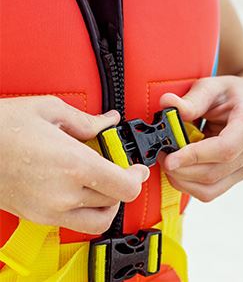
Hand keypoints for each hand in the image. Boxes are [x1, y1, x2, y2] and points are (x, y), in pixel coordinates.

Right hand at [0, 96, 148, 233]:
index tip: (137, 168)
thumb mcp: (49, 110)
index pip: (125, 187)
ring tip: (104, 184)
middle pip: (115, 200)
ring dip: (109, 203)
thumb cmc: (1, 127)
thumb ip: (87, 120)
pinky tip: (82, 192)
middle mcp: (65, 193)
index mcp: (74, 165)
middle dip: (123, 183)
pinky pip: (76, 223)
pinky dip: (88, 211)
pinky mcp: (38, 217)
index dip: (137, 178)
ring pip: (98, 219)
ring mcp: (50, 210)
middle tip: (118, 167)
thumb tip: (109, 121)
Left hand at [159, 76, 242, 201]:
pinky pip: (210, 192)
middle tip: (161, 156)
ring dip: (182, 180)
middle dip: (181, 170)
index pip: (225, 149)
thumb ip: (192, 98)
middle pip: (214, 172)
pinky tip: (179, 169)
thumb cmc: (232, 94)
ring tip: (168, 162)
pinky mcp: (238, 177)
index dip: (195, 156)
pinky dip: (188, 185)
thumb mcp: (212, 86)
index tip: (169, 158)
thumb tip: (168, 104)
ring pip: (211, 189)